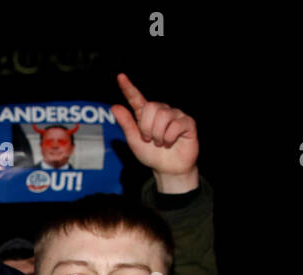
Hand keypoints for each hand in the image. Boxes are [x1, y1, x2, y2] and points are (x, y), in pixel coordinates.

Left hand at [110, 73, 199, 193]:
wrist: (168, 170)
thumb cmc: (151, 155)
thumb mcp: (134, 141)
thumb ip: (126, 124)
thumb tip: (114, 107)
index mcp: (146, 114)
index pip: (136, 98)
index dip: (128, 88)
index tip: (120, 77)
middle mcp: (161, 111)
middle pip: (151, 107)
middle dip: (147, 128)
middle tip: (150, 140)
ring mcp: (175, 115)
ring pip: (163, 116)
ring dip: (158, 135)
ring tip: (161, 143)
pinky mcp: (187, 122)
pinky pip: (175, 125)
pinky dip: (169, 138)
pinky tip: (171, 143)